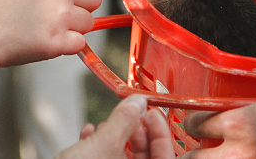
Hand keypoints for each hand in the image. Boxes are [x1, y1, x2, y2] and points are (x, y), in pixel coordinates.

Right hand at [0, 0, 138, 67]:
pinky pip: (79, 44)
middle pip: (94, 1)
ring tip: (42, 29)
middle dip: (81, 10)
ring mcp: (58, 15)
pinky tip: (42, 43)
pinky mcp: (56, 40)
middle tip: (52, 17)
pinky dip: (66, 47)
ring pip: (88, 24)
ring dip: (72, 30)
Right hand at [56, 94, 174, 158]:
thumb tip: (138, 103)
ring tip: (103, 125)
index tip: (152, 112)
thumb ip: (124, 121)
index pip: (167, 158)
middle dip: (136, 133)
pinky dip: (98, 150)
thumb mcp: (103, 145)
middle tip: (130, 115)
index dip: (162, 133)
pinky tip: (87, 135)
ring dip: (115, 138)